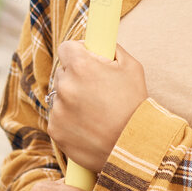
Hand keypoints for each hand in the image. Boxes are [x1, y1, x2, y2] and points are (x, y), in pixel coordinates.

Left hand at [47, 39, 147, 176]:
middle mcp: (65, 86)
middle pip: (63, 72)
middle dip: (76, 77)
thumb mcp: (132, 67)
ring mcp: (58, 109)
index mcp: (81, 66)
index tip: (86, 60)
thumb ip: (111, 49)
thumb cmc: (136, 106)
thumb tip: (99, 43)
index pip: (66, 47)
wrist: (135, 147)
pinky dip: (70, 120)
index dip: (78, 52)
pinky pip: (59, 118)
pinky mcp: (55, 130)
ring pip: (60, 96)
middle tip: (97, 91)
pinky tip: (90, 126)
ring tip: (96, 112)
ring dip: (73, 100)